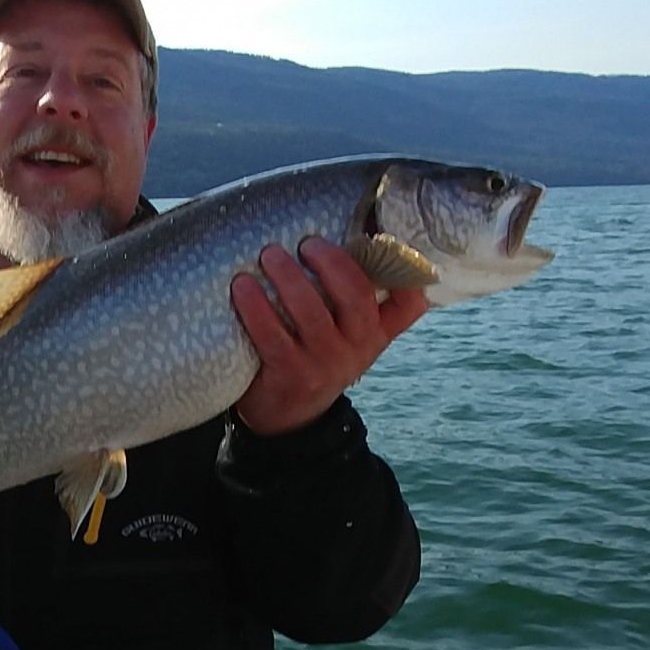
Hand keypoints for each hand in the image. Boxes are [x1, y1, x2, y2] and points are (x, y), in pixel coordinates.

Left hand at [230, 237, 428, 435]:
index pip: (408, 303)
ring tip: (269, 254)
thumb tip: (360, 231)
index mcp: (376, 332)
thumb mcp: (349, 336)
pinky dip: (255, 306)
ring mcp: (324, 363)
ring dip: (287, 277)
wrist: (289, 418)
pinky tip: (242, 286)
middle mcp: (357, 347)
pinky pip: (271, 335)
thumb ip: (361, 301)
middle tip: (306, 243)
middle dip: (330, 262)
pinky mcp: (289, 374)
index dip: (406, 273)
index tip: (383, 238)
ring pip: (311, 312)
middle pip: (355, 295)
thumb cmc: (317, 356)